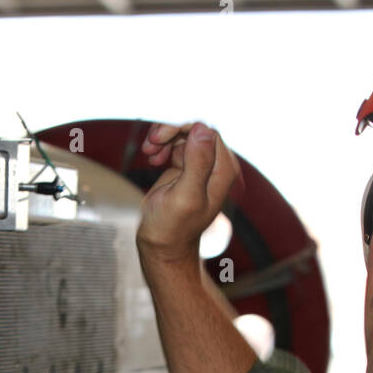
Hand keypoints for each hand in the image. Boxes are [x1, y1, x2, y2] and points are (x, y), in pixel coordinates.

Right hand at [136, 121, 242, 265]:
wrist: (162, 245)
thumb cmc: (173, 228)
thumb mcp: (185, 197)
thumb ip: (197, 163)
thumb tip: (202, 129)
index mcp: (223, 170)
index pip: (207, 131)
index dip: (182, 128)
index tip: (158, 139)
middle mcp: (215, 164)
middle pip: (196, 127)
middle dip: (171, 131)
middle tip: (151, 143)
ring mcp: (200, 164)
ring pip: (184, 132)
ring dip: (164, 137)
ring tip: (149, 153)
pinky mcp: (185, 166)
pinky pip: (176, 141)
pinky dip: (161, 144)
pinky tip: (151, 158)